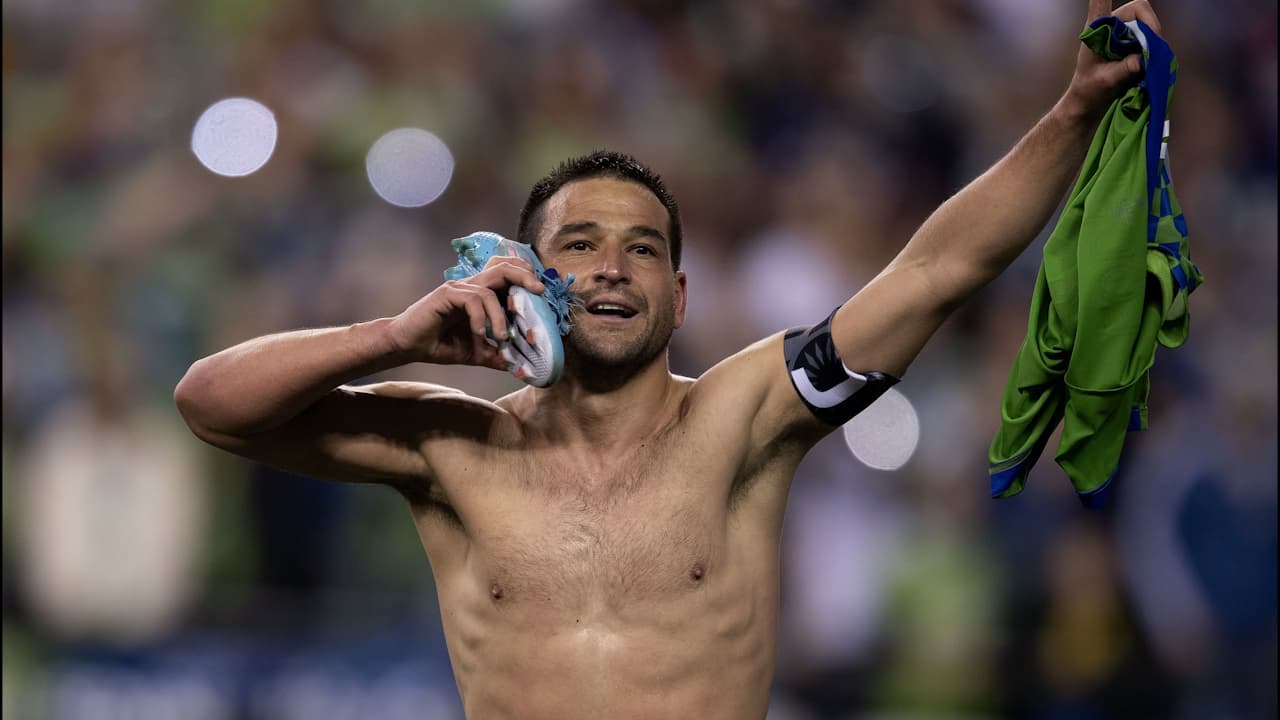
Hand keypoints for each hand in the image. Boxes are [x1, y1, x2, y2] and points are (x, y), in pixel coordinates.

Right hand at [387, 255, 545, 369]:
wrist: (407, 346)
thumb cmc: (440, 344)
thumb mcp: (476, 352)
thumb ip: (498, 356)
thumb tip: (522, 368)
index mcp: (481, 294)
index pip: (509, 276)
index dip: (528, 280)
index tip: (544, 296)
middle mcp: (471, 286)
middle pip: (504, 267)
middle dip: (525, 276)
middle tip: (540, 292)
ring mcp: (458, 288)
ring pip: (490, 288)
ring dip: (501, 315)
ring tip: (503, 339)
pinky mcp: (445, 295)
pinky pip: (471, 300)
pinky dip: (481, 319)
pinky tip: (480, 336)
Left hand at [1060, 0, 1162, 120]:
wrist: (1089, 101)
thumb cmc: (1090, 90)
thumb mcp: (1105, 82)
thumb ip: (1123, 71)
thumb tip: (1140, 60)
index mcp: (1096, 30)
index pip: (1100, 2)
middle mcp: (1112, 26)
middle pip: (1139, 9)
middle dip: (1150, 26)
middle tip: (1154, 47)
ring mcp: (1124, 33)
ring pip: (1149, 23)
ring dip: (1154, 39)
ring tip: (1144, 63)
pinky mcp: (1134, 43)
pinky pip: (1152, 37)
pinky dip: (1155, 48)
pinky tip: (1148, 65)